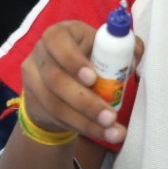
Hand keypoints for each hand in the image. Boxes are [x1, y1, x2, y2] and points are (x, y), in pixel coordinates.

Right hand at [18, 20, 141, 144]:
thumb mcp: (108, 52)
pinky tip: (101, 133)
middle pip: (56, 79)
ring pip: (55, 104)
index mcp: (61, 34)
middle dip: (86, 102)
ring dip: (86, 121)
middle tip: (110, 117)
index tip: (93, 78)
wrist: (66, 84)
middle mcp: (42, 52)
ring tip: (112, 131)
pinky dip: (81, 128)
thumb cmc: (92, 61)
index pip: (58, 41)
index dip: (73, 60)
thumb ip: (125, 51)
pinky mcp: (32, 101)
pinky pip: (55, 118)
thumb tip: (135, 57)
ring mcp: (33, 78)